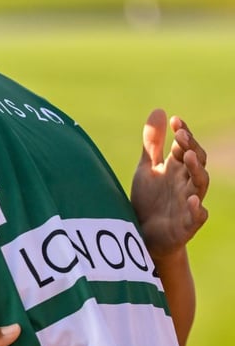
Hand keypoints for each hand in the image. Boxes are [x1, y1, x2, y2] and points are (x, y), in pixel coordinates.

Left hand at [131, 109, 209, 258]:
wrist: (145, 235)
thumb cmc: (150, 200)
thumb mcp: (147, 169)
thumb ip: (152, 144)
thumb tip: (160, 110)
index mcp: (178, 170)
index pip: (186, 147)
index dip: (183, 134)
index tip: (175, 120)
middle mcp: (186, 184)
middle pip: (197, 162)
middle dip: (191, 148)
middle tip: (180, 135)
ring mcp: (189, 203)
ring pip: (200, 185)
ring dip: (197, 170)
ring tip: (190, 157)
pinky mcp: (186, 225)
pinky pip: (197, 217)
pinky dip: (197, 209)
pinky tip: (193, 201)